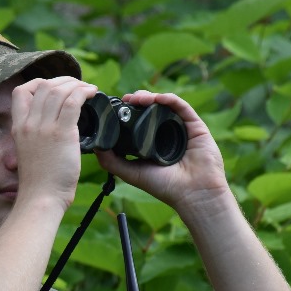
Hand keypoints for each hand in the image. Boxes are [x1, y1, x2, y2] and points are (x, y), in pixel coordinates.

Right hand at [12, 76, 98, 210]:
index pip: (20, 91)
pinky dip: (85, 92)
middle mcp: (29, 123)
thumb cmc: (39, 181)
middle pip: (43, 85)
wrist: (41, 197)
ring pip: (59, 90)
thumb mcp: (28, 152)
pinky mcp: (61, 134)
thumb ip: (36, 136)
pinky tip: (93, 93)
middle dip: (63, 80)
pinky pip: (73, 101)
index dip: (39, 82)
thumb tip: (54, 125)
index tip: (54, 87)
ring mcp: (44, 128)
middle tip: (78, 86)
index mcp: (18, 127)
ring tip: (88, 89)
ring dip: (77, 84)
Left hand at [94, 91, 228, 215]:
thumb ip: (112, 161)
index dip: (128, 112)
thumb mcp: (132, 173)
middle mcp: (168, 134)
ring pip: (165, 104)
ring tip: (137, 98)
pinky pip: (182, 106)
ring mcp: (182, 128)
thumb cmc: (165, 187)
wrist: (193, 194)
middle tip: (125, 99)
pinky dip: (168, 99)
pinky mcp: (196, 126)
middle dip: (137, 101)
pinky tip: (156, 98)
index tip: (116, 107)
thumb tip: (94, 146)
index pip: (140, 120)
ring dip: (150, 97)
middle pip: (151, 109)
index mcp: (153, 143)